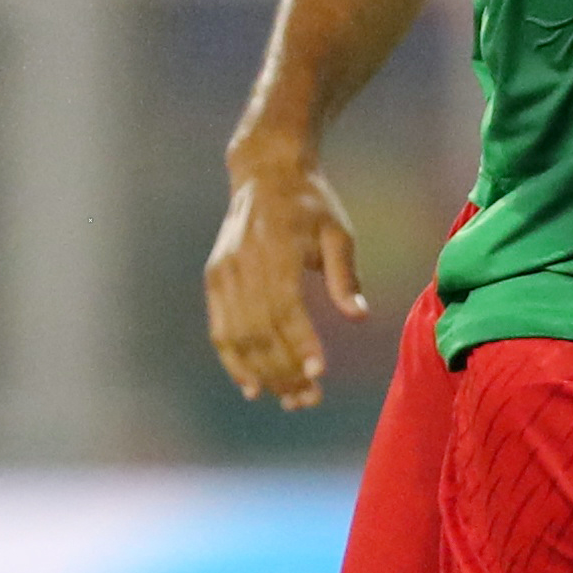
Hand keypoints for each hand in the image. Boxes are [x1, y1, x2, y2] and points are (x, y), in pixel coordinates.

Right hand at [204, 159, 366, 408]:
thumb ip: (345, 275)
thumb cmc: (311, 203)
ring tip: (289, 400)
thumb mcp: (337, 231)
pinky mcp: (213, 279)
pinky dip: (234, 361)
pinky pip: (220, 330)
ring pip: (238, 337)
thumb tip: (358, 316)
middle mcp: (243, 265)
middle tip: (309, 400)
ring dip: (262, 373)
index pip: (285, 308)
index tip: (318, 373)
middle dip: (283, 370)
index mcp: (275, 251)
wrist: (266, 172)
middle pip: (260, 330)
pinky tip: (252, 386)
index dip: (299, 343)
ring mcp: (223, 273)